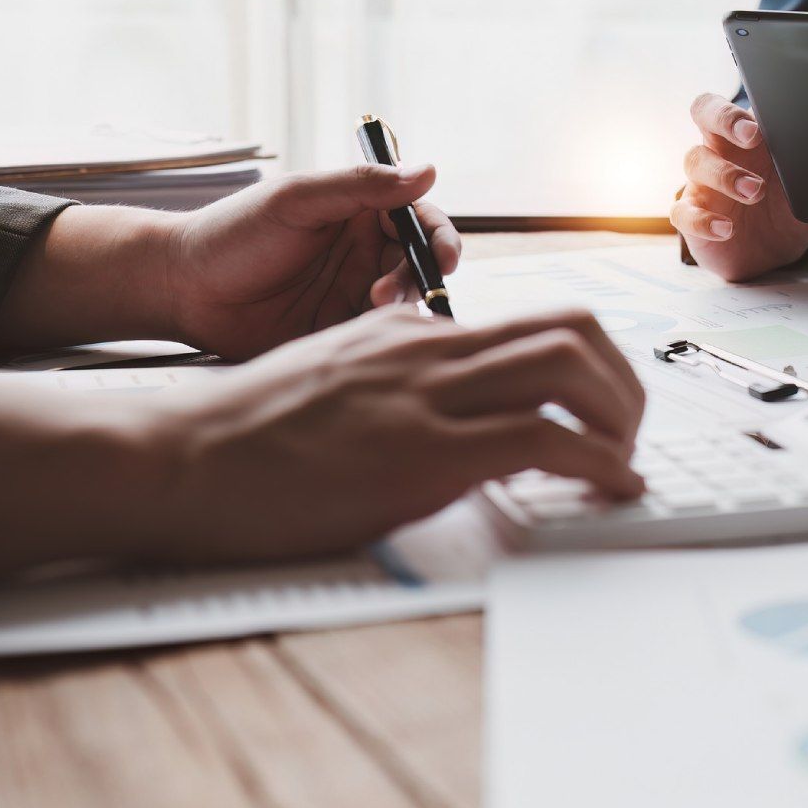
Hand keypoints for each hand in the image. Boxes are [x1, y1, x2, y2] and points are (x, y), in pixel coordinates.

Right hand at [131, 306, 645, 564]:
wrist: (175, 458)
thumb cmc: (245, 439)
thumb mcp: (340, 388)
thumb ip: (404, 389)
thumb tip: (459, 419)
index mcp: (414, 336)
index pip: (536, 320)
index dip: (596, 361)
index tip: (609, 406)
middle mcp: (431, 350)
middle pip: (573, 328)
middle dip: (626, 380)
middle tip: (632, 432)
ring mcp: (428, 396)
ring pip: (570, 366)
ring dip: (624, 414)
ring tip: (627, 461)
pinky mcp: (421, 451)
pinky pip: (544, 438)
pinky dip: (601, 461)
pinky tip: (614, 487)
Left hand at [166, 163, 462, 359]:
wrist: (181, 288)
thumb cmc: (232, 233)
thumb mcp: (297, 200)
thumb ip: (361, 186)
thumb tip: (427, 170)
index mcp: (359, 212)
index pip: (419, 220)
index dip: (439, 238)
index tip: (443, 258)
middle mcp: (364, 251)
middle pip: (419, 264)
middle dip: (417, 278)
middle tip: (387, 293)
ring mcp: (352, 292)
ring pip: (404, 301)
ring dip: (400, 306)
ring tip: (369, 308)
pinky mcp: (338, 329)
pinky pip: (376, 333)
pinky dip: (383, 335)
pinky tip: (366, 336)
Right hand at [672, 93, 807, 281]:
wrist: (781, 248)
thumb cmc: (793, 203)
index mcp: (744, 134)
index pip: (723, 105)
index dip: (731, 111)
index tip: (756, 129)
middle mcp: (719, 150)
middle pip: (702, 115)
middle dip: (725, 121)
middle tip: (753, 138)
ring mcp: (702, 183)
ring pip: (694, 161)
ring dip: (725, 174)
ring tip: (755, 191)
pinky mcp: (695, 219)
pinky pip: (682, 213)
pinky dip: (702, 220)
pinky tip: (727, 229)